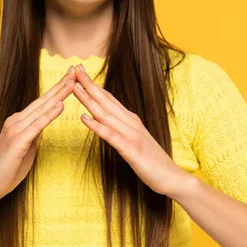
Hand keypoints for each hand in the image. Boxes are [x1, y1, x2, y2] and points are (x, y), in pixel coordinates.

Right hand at [0, 67, 76, 202]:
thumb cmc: (9, 168)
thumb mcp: (27, 147)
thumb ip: (34, 134)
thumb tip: (44, 124)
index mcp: (19, 121)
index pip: (42, 102)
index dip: (57, 89)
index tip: (70, 78)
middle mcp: (16, 120)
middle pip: (43, 101)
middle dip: (60, 85)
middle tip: (75, 71)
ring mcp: (15, 129)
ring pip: (41, 109)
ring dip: (58, 95)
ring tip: (72, 83)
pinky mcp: (17, 141)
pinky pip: (37, 125)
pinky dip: (49, 115)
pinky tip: (60, 105)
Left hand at [71, 64, 181, 196]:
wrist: (172, 177)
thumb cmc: (153, 162)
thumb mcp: (136, 140)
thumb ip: (124, 129)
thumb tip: (107, 120)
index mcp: (131, 120)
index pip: (109, 98)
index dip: (94, 85)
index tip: (80, 72)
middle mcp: (131, 123)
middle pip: (105, 100)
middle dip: (88, 84)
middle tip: (74, 69)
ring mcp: (131, 135)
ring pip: (105, 114)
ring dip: (88, 99)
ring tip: (74, 87)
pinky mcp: (130, 149)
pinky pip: (110, 135)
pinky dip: (96, 125)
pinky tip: (83, 118)